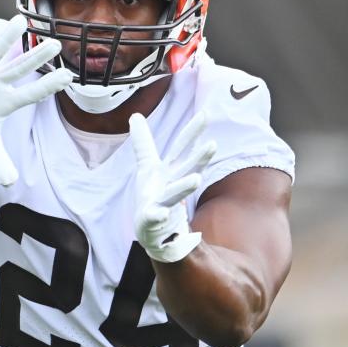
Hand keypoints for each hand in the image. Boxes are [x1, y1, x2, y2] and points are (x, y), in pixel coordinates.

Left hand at [129, 111, 216, 262]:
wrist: (153, 231)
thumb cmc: (154, 194)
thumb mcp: (147, 165)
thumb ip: (143, 142)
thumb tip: (135, 115)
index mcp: (170, 171)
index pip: (182, 149)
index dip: (192, 132)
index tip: (204, 114)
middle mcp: (171, 185)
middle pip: (186, 169)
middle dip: (199, 158)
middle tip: (212, 144)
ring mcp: (163, 202)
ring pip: (176, 194)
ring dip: (184, 186)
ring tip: (196, 181)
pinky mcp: (152, 220)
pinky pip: (156, 217)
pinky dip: (159, 215)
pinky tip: (162, 213)